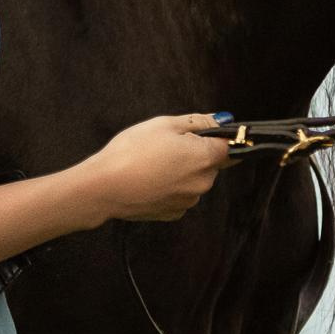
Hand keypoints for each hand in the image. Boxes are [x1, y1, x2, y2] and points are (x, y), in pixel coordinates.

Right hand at [80, 113, 233, 222]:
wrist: (105, 187)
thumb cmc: (133, 151)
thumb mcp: (164, 124)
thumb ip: (198, 122)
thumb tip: (222, 120)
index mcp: (205, 158)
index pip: (229, 145)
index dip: (216, 137)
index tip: (197, 134)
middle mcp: (204, 183)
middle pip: (211, 163)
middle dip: (195, 153)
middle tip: (165, 145)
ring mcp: (189, 201)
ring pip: (194, 179)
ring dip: (182, 171)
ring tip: (152, 163)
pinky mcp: (174, 213)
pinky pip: (179, 194)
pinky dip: (170, 187)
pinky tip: (149, 179)